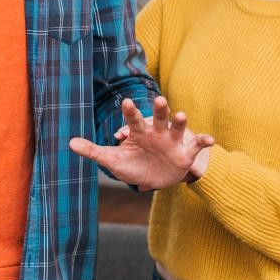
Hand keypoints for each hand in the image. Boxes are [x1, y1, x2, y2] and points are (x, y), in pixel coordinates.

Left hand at [69, 96, 213, 189]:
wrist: (155, 180)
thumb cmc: (133, 166)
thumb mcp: (113, 161)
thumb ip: (93, 151)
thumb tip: (69, 143)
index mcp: (139, 132)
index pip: (133, 119)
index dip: (131, 111)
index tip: (127, 101)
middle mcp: (156, 132)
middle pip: (158, 117)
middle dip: (159, 109)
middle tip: (159, 100)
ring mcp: (172, 142)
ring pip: (177, 127)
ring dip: (180, 121)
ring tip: (182, 114)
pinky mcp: (185, 154)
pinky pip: (196, 145)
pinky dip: (203, 141)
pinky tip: (210, 139)